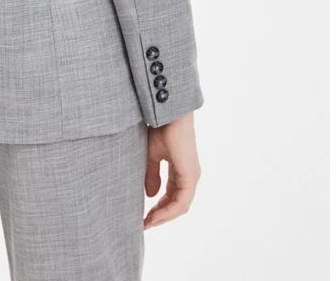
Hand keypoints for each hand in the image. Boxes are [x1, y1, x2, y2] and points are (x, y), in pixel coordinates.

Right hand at [143, 111, 200, 228]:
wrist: (167, 112)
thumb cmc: (160, 128)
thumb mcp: (152, 155)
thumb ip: (152, 175)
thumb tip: (151, 196)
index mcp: (181, 170)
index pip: (172, 195)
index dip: (158, 207)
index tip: (143, 216)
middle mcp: (189, 175)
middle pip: (176, 204)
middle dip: (160, 215)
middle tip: (144, 224)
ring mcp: (191, 176)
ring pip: (180, 206)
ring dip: (163, 216)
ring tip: (147, 222)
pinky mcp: (190, 176)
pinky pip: (181, 201)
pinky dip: (168, 211)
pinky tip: (155, 215)